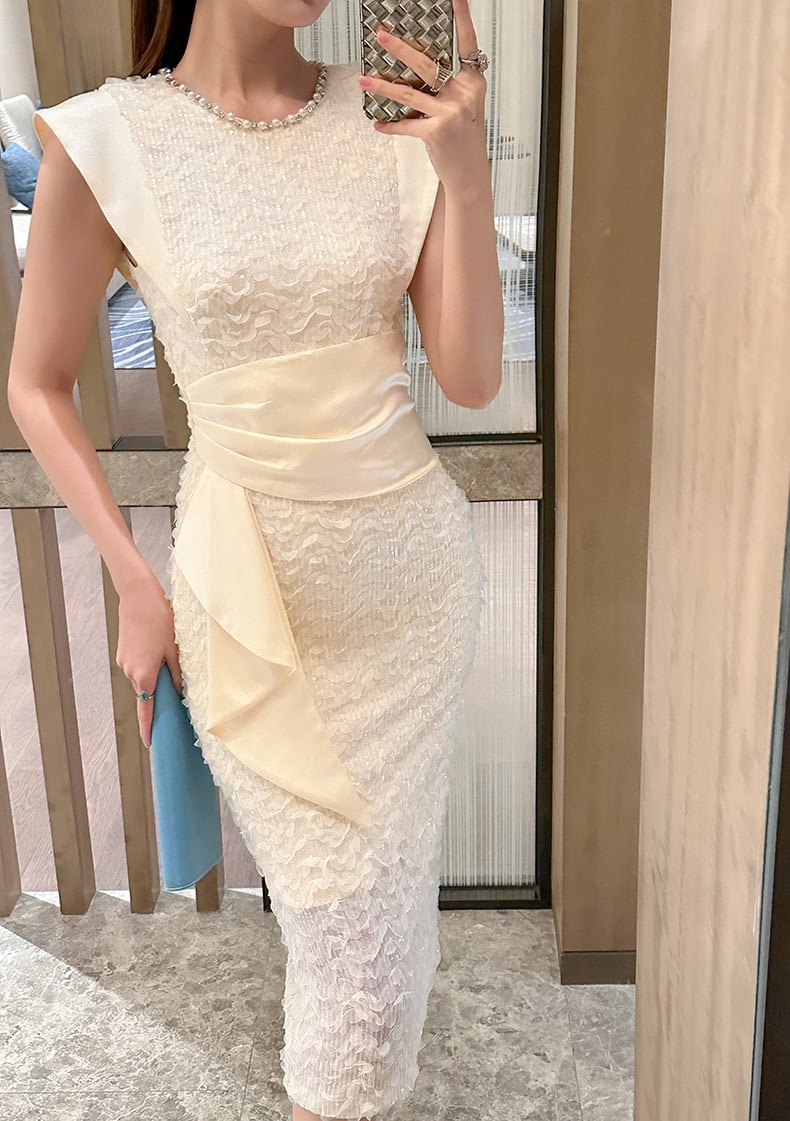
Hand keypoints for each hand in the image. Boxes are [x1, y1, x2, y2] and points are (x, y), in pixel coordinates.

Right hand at [115, 569, 182, 748]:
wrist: (137, 595)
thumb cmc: (159, 619)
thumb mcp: (175, 648)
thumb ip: (177, 674)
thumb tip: (179, 693)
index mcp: (145, 675)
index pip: (146, 710)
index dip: (148, 728)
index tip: (151, 744)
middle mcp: (130, 672)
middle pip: (146, 694)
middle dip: (158, 697)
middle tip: (173, 696)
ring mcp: (124, 662)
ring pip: (142, 678)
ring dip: (154, 677)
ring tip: (167, 659)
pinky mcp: (123, 653)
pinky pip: (137, 667)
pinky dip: (147, 666)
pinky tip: (157, 650)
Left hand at [358, 0, 488, 193]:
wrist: (469, 172)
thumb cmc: (464, 137)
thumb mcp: (464, 105)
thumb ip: (449, 84)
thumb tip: (419, 66)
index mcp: (473, 81)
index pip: (467, 43)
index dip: (461, 18)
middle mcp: (463, 94)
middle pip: (427, 64)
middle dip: (400, 48)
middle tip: (381, 35)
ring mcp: (449, 113)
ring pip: (408, 93)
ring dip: (382, 87)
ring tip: (363, 79)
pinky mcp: (435, 132)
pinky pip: (405, 125)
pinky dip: (390, 126)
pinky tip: (378, 125)